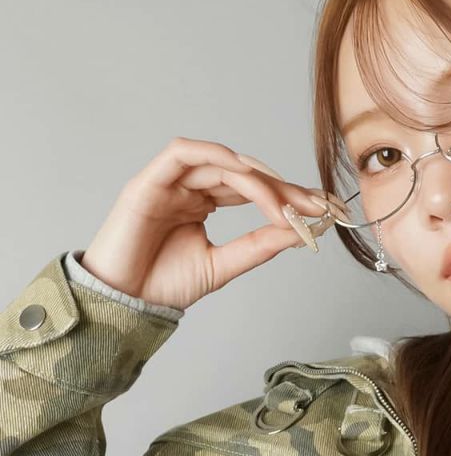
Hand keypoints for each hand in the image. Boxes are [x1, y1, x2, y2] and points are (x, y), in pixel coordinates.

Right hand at [77, 136, 347, 311]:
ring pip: (221, 163)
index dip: (287, 195)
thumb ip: (257, 247)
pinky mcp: (148, 181)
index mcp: (203, 202)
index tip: (322, 210)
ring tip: (284, 205)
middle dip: (282, 187)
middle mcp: (189, 187)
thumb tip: (298, 233)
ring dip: (257, 180)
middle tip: (316, 205)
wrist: (123, 302)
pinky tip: (244, 172)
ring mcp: (169, 182)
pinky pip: (183, 154)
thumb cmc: (163, 284)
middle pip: (243, 173)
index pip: (252, 189)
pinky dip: (215, 156)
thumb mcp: (222, 265)